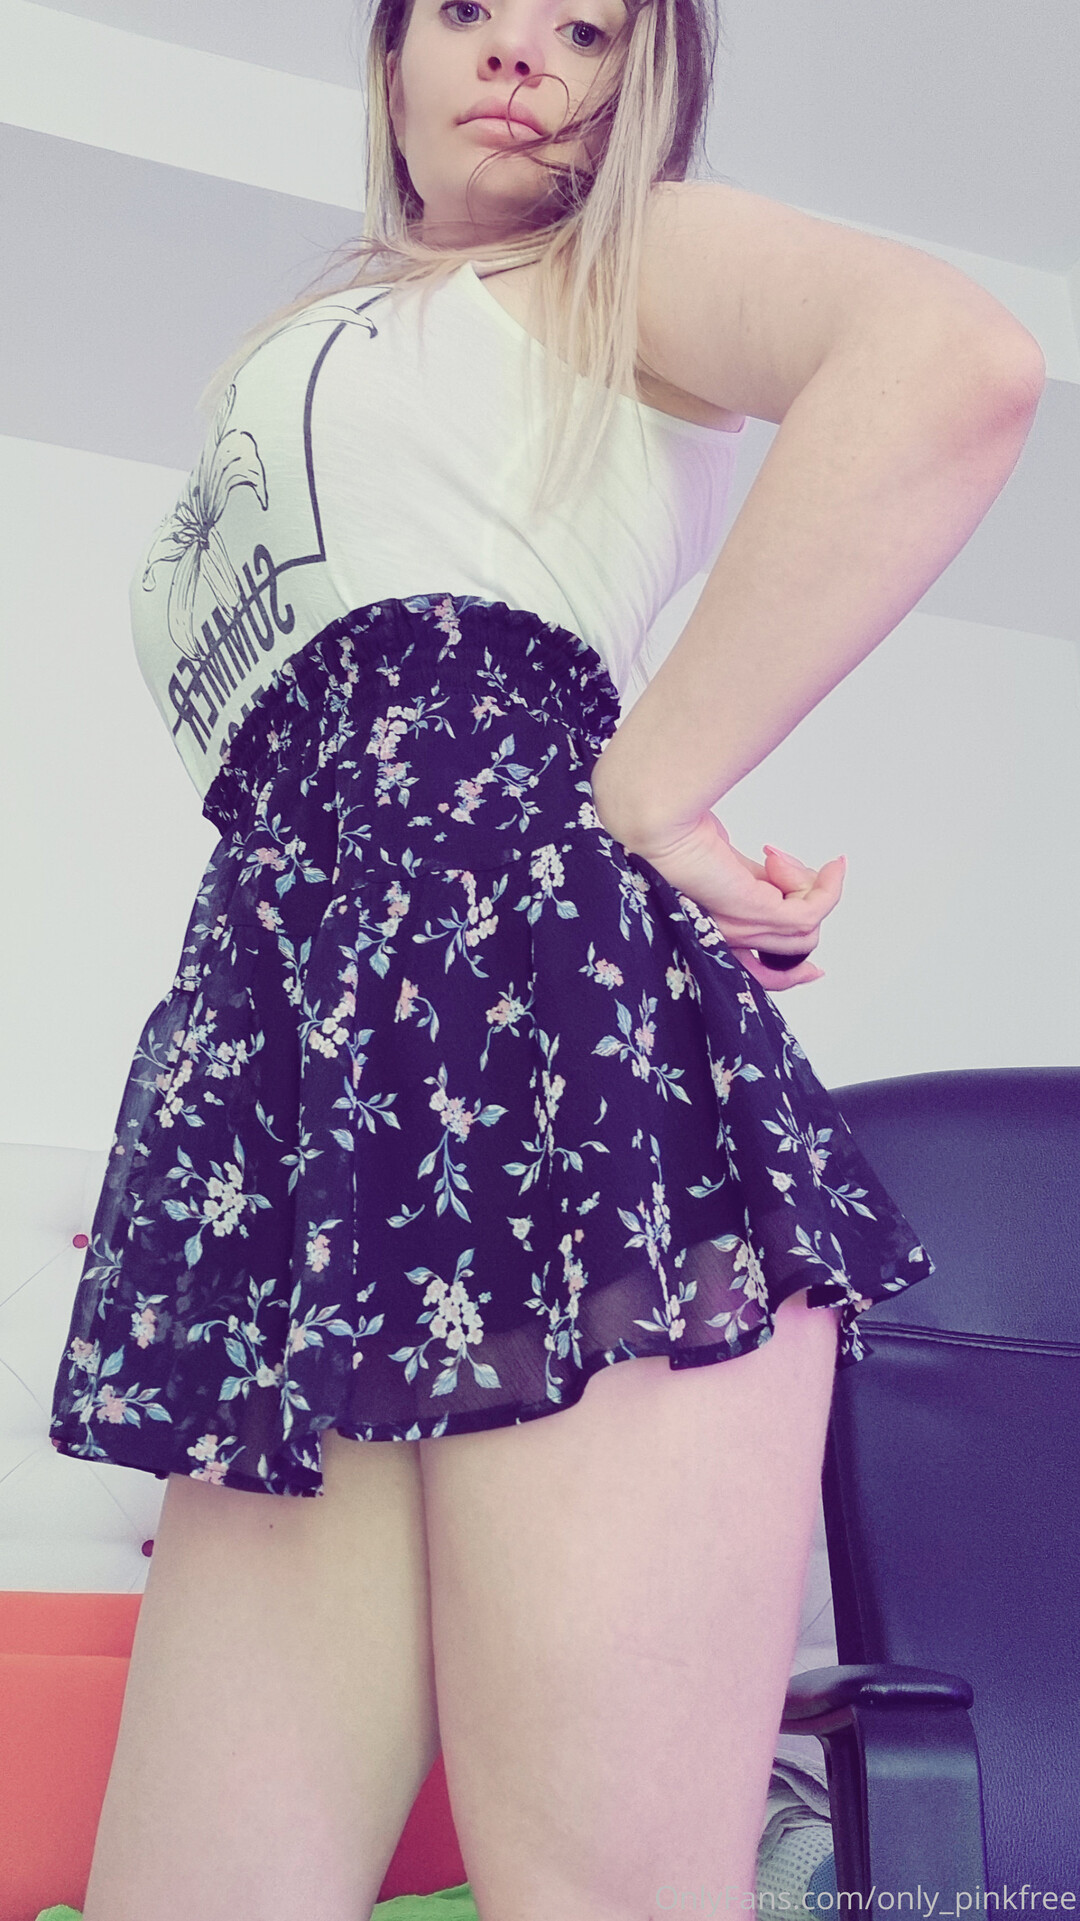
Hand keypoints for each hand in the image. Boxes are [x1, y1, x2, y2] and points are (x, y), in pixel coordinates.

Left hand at [608, 809, 845, 991]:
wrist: (658, 827)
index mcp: (715, 933)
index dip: (791, 975)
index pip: (757, 974)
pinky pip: (812, 911)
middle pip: (794, 949)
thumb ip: (755, 881)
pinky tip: (830, 864)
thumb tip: (781, 877)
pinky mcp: (756, 910)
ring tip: (778, 858)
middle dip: (809, 905)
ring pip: (806, 930)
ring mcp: (742, 929)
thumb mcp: (727, 866)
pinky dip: (830, 887)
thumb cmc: (678, 835)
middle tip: (783, 865)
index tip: (816, 970)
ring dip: (812, 889)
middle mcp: (728, 939)